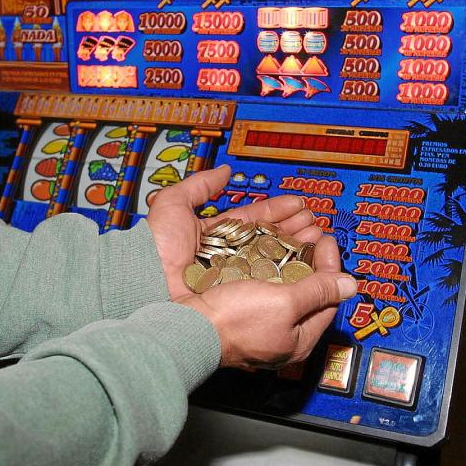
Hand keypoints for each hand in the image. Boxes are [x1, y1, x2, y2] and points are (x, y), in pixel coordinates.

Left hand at [148, 165, 322, 297]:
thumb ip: (200, 185)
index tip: (296, 204)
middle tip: (313, 221)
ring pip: (270, 261)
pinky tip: (304, 261)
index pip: (250, 220)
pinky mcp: (236, 295)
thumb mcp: (175, 204)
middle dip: (292, 229)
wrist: (149, 283)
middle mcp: (224, 258)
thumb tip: (223, 171)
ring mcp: (231, 277)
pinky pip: (265, 283)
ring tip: (316, 236)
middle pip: (266, 241)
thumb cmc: (155, 247)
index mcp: (211, 236)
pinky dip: (287, 272)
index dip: (275, 211)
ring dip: (295, 247)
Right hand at [177, 237, 356, 367]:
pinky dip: (261, 261)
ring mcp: (255, 320)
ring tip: (288, 233)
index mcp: (298, 339)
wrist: (184, 326)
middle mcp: (279, 331)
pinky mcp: (234, 306)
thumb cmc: (235, 322)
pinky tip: (259, 246)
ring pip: (278, 282)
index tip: (325, 240)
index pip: (327, 300)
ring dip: (285, 255)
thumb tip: (351, 285)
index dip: (330, 268)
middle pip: (303, 290)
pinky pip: (256, 280)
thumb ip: (318, 291)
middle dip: (308, 258)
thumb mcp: (284, 303)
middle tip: (309, 233)